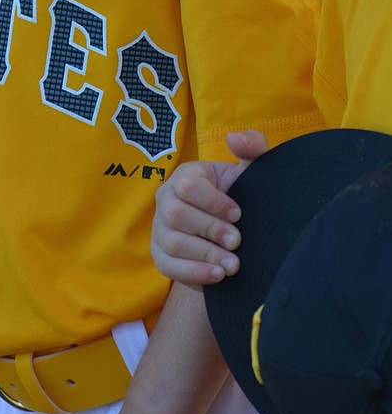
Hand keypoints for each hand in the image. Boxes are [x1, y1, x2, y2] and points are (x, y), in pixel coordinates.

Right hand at [151, 130, 269, 285]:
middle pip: (176, 215)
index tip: (239, 214)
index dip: (214, 202)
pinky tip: (218, 275)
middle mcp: (166, 199)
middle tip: (238, 242)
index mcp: (185, 176)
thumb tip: (234, 138)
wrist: (236, 234)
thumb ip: (253, 147)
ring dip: (206, 255)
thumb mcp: (251, 173)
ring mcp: (160, 229)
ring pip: (173, 242)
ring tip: (233, 264)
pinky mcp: (161, 256)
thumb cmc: (242, 198)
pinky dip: (194, 273)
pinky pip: (168, 266)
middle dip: (210, 230)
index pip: (188, 186)